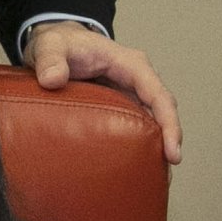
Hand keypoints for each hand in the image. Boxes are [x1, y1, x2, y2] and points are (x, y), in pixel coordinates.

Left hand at [23, 23, 182, 164]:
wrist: (54, 44)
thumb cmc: (58, 43)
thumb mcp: (50, 45)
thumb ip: (50, 58)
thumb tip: (52, 79)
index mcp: (130, 64)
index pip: (158, 95)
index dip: (168, 124)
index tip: (171, 152)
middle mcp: (137, 79)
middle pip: (163, 112)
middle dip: (169, 141)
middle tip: (165, 173)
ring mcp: (130, 93)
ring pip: (154, 121)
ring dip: (157, 146)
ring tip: (155, 178)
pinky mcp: (121, 106)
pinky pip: (138, 125)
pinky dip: (142, 145)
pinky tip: (136, 167)